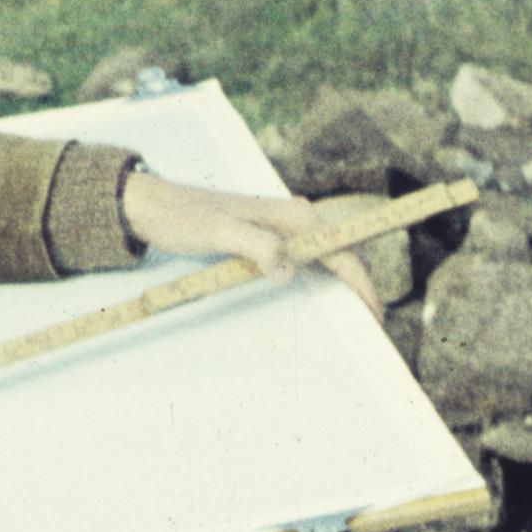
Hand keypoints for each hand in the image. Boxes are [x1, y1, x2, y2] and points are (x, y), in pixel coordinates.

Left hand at [117, 168, 389, 325]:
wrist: (157, 206)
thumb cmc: (184, 218)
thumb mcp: (218, 232)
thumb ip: (255, 246)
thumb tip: (288, 269)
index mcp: (293, 215)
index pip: (342, 250)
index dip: (362, 283)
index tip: (373, 313)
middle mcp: (296, 218)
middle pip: (345, 253)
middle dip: (363, 287)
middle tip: (374, 325)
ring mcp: (285, 228)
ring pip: (331, 256)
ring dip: (349, 283)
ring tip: (362, 314)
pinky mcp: (272, 238)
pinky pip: (311, 259)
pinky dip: (327, 278)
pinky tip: (331, 295)